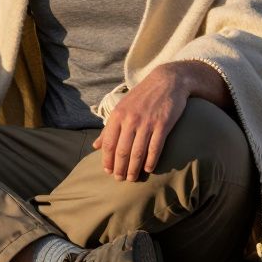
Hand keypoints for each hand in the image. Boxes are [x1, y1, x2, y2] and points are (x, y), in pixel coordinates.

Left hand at [92, 63, 189, 181]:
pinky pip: (155, 148)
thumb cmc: (142, 97)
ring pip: (137, 152)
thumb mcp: (121, 108)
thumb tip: (95, 146)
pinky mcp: (162, 124)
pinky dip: (151, 161)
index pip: (108, 143)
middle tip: (120, 179)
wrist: (166, 81)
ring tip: (133, 178)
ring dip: (134, 169)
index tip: (108, 172)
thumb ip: (108, 128)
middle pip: (122, 151)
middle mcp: (130, 120)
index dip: (107, 160)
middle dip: (120, 168)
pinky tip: (148, 169)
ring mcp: (146, 122)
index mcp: (117, 115)